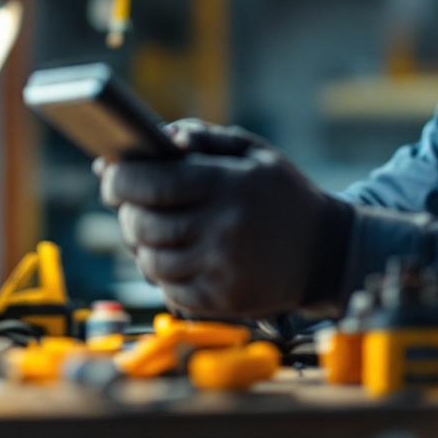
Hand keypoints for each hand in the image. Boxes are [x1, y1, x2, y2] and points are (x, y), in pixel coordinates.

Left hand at [98, 120, 351, 317]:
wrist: (328, 252)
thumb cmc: (283, 195)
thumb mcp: (255, 153)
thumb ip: (205, 137)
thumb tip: (159, 139)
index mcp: (229, 186)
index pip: (153, 183)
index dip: (120, 178)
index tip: (109, 174)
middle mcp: (223, 229)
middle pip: (144, 225)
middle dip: (125, 212)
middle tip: (126, 203)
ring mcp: (221, 269)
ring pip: (150, 260)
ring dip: (139, 244)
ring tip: (148, 230)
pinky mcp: (221, 300)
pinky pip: (168, 289)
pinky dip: (160, 272)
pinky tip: (171, 255)